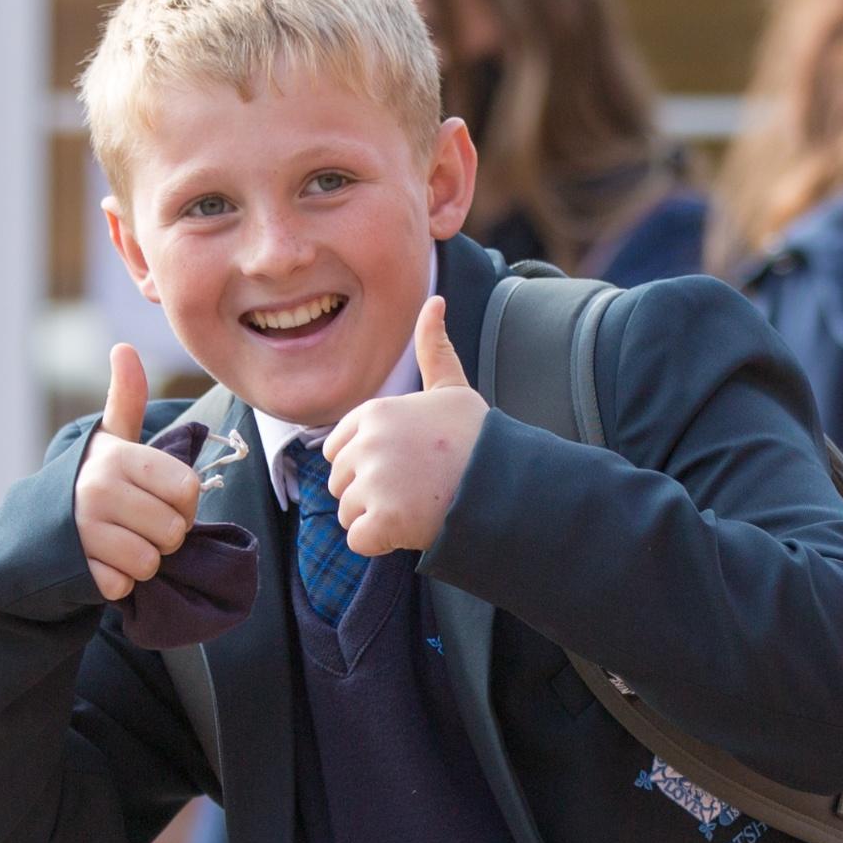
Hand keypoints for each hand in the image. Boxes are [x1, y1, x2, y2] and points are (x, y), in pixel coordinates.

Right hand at [73, 343, 199, 602]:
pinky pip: (124, 587)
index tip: (159, 500)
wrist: (32, 531)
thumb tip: (123, 347)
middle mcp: (99, 491)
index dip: (183, 503)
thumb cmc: (86, 482)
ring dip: (141, 562)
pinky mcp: (79, 572)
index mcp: (117, 458)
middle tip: (136, 526)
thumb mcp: (107, 441)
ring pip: (151, 563)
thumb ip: (124, 399)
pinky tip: (100, 566)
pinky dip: (117, 584)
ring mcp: (86, 533)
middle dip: (163, 536)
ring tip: (117, 545)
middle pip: (174, 531)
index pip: (188, 489)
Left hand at [321, 295, 486, 557]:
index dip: (369, 464)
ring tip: (418, 506)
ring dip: (377, 519)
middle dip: (370, 493)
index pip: (337, 450)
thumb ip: (433, 347)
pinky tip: (412, 527)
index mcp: (373, 413)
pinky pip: (358, 541)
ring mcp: (372, 483)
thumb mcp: (452, 388)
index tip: (407, 464)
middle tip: (416, 489)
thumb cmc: (477, 439)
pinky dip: (382, 543)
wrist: (505, 485)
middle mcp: (366, 444)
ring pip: (348, 514)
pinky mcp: (381, 521)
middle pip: (339, 484)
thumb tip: (434, 299)